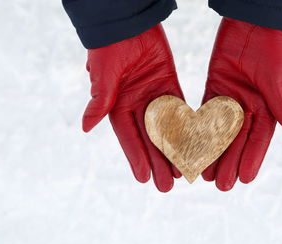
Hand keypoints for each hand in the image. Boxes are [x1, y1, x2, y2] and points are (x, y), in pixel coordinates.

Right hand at [82, 24, 183, 191]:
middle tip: (168, 184)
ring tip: (185, 169)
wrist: (127, 22)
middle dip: (159, 161)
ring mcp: (154, 96)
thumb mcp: (103, 76)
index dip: (136, 158)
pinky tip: (196, 141)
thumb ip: (100, 101)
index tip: (144, 178)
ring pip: (167, 127)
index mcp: (117, 106)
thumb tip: (85, 128)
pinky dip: (188, 124)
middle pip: (150, 138)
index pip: (128, 137)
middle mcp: (136, 104)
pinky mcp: (170, 83)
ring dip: (176, 148)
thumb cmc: (109, 47)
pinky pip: (180, 107)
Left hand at [202, 18, 281, 190]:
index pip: (259, 139)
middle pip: (237, 140)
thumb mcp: (280, 81)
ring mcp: (229, 98)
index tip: (245, 179)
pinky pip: (204, 111)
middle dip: (229, 161)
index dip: (252, 158)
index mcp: (267, 107)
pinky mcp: (213, 87)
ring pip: (219, 130)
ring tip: (203, 172)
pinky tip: (191, 145)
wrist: (253, 22)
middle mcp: (248, 106)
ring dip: (212, 151)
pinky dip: (198, 128)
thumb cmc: (274, 48)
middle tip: (220, 184)